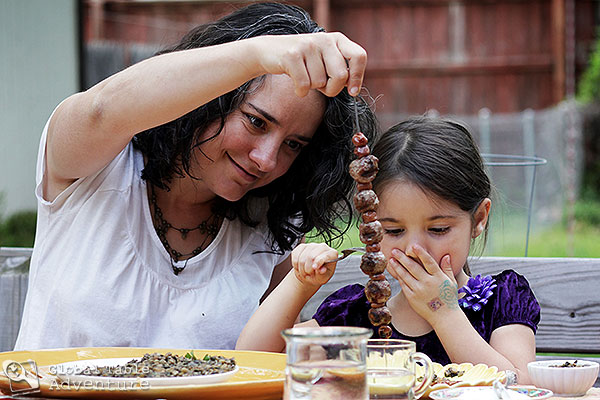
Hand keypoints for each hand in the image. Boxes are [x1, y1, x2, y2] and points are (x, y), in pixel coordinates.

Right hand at [252, 32, 366, 97]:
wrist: (269, 51)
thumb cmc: (301, 61)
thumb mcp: (324, 59)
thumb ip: (340, 68)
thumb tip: (354, 89)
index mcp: (337, 39)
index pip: (358, 56)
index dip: (358, 77)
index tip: (352, 92)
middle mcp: (324, 39)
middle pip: (341, 76)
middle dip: (332, 89)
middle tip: (322, 87)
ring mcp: (308, 45)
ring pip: (320, 83)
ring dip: (312, 87)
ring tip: (304, 76)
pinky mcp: (292, 55)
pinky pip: (304, 85)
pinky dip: (300, 91)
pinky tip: (296, 84)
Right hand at [291, 243, 338, 288]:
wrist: (311, 274)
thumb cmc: (319, 275)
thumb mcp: (323, 278)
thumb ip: (322, 274)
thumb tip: (321, 270)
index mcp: (332, 254)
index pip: (325, 255)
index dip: (318, 262)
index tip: (314, 268)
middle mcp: (323, 247)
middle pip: (311, 256)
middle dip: (307, 268)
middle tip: (308, 274)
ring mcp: (312, 245)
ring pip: (302, 256)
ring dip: (301, 268)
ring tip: (305, 272)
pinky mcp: (302, 246)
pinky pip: (296, 255)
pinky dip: (295, 264)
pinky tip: (300, 267)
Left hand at [387, 244, 458, 321]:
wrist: (444, 317)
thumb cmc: (449, 298)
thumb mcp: (451, 282)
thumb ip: (447, 268)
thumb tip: (446, 255)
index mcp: (438, 277)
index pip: (428, 262)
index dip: (420, 253)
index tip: (413, 246)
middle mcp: (428, 283)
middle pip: (413, 267)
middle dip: (402, 257)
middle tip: (395, 250)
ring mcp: (419, 290)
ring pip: (405, 275)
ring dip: (397, 266)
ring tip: (391, 259)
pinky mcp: (412, 298)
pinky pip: (404, 285)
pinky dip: (399, 277)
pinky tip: (394, 271)